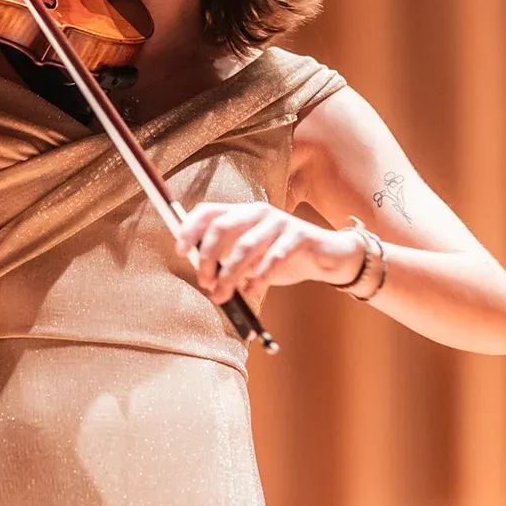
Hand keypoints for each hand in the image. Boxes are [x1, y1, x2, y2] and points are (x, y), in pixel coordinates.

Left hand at [174, 202, 364, 303]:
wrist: (326, 256)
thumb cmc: (281, 256)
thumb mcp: (251, 257)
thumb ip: (227, 259)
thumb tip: (201, 272)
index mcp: (242, 212)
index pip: (208, 211)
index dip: (190, 229)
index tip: (179, 250)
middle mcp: (258, 212)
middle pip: (222, 227)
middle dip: (207, 257)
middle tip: (204, 281)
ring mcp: (279, 222)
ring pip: (245, 247)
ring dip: (230, 275)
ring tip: (223, 294)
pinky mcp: (299, 236)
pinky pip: (273, 258)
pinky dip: (259, 278)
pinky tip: (252, 290)